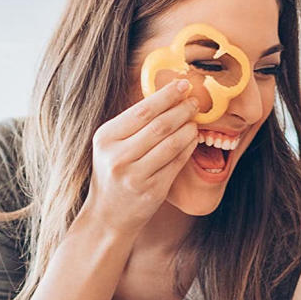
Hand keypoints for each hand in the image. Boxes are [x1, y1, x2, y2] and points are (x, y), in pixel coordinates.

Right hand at [83, 80, 198, 234]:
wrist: (108, 214)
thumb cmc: (113, 173)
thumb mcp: (112, 145)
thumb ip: (133, 123)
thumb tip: (168, 95)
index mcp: (105, 138)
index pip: (142, 111)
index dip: (166, 96)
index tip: (183, 84)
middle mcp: (118, 157)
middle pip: (159, 126)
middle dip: (182, 110)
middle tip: (195, 101)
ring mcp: (135, 176)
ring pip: (171, 144)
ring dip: (188, 129)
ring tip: (195, 120)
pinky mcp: (152, 190)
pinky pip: (176, 163)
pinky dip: (188, 148)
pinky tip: (193, 139)